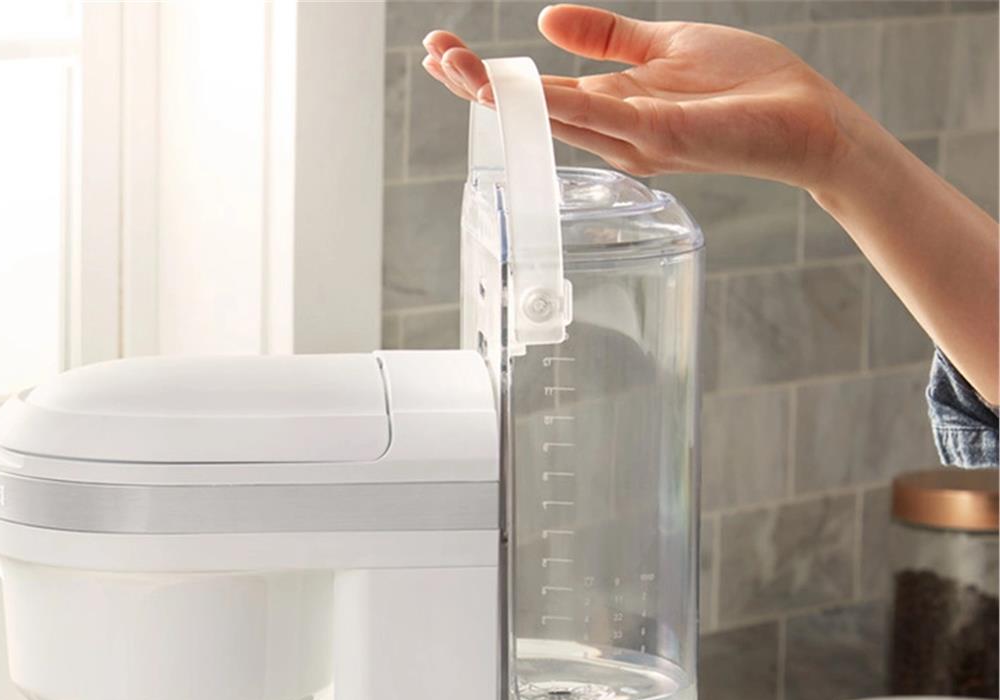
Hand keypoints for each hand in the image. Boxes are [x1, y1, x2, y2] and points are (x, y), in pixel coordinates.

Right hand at [422, 4, 862, 189]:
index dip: (488, 75)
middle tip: (433, 56)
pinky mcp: (660, 138)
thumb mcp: (663, 47)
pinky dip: (554, 103)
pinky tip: (517, 87)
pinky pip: (598, 118)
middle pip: (530, 111)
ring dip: (501, 95)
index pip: (535, 94)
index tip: (443, 51)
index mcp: (610, 109)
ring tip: (456, 68)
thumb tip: (546, 21)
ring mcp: (631, 141)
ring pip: (552, 117)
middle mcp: (611, 133)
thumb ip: (608, 38)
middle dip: (478, 85)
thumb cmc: (744, 87)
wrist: (804, 118)